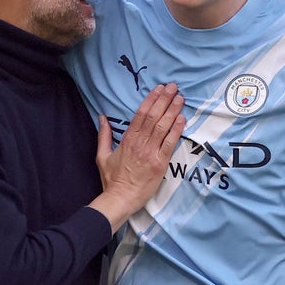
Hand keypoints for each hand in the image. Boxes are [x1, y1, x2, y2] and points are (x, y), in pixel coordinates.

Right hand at [92, 84, 184, 230]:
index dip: (151, 100)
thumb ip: (103, 135)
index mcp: (127, 139)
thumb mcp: (102, 155)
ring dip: (172, 110)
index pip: (140, 114)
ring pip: (162, 126)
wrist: (120, 197)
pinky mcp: (160, 163)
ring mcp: (150, 152)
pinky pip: (169, 143)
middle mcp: (140, 142)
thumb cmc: (112, 179)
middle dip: (164, 99)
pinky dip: (176, 130)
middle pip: (153, 116)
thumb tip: (102, 118)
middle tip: (173, 86)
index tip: (158, 89)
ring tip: (180, 97)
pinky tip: (182, 118)